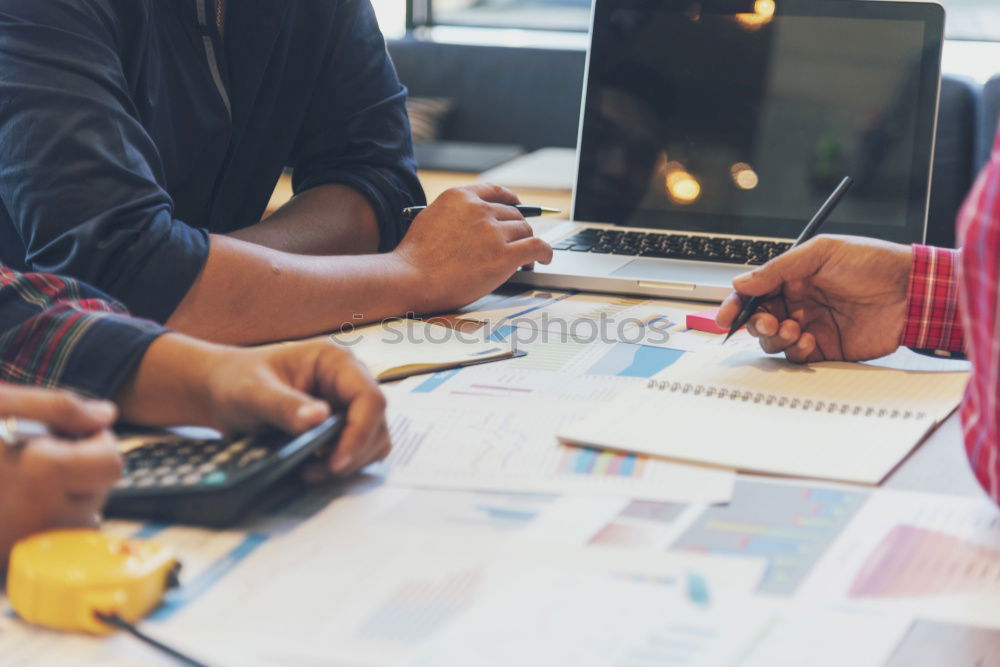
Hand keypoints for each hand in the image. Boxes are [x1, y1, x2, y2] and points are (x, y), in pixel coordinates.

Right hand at [0, 385, 121, 563]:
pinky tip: (16, 504)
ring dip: (67, 499)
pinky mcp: (7, 562)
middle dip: (83, 470)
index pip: (112, 461)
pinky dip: (46, 525)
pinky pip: (51, 545)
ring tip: (26, 480)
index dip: (98, 443)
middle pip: (101, 492)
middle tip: (42, 454)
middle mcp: (40, 514)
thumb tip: (104, 415)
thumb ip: (58, 406)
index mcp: (43, 471)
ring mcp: (23, 543)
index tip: (74, 435)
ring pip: (80, 521)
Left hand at [118, 336, 390, 477]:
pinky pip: (359, 450)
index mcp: (335, 362)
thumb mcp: (252, 392)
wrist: (222, 391)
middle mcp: (349, 382)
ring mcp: (348, 405)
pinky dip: (343, 464)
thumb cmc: (236, 381)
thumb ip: (284, 405)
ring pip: (373, 440)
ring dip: (349, 462)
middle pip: (376, 423)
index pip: (369, 397)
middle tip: (314, 472)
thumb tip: (318, 419)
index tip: (335, 461)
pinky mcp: (342, 426)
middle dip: (352, 453)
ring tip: (309, 471)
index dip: (360, 432)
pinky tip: (313, 467)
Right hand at [390, 184, 553, 312]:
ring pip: (525, 231)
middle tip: (515, 245)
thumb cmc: (415, 257)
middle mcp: (479, 210)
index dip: (511, 200)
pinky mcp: (504, 256)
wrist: (411, 278)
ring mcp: (493, 232)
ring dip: (527, 244)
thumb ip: (456, 214)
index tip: (517, 206)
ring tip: (523, 260)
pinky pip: (537, 247)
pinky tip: (543, 259)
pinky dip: (545, 252)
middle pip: (513, 214)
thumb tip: (479, 222)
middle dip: (516, 230)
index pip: (495, 191)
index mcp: (460, 197)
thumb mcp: (431, 218)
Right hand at [715, 235, 912, 362]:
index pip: (755, 292)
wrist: (913, 290)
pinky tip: (810, 340)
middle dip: (756, 323)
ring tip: (794, 328)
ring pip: (774, 341)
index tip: (727, 316)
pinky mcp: (827, 349)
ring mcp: (812, 327)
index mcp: (794, 278)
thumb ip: (779, 268)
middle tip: (767, 322)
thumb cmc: (874, 263)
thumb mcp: (822, 252)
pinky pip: (797, 358)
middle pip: (759, 319)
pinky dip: (796, 352)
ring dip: (776, 337)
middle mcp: (799, 303)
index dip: (737, 304)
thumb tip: (742, 281)